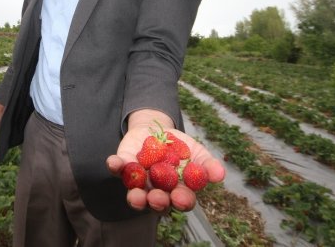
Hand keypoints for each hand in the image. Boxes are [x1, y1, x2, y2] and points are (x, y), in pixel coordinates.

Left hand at [106, 110, 225, 212]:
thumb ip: (207, 164)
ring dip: (135, 196)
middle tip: (157, 198)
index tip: (181, 197)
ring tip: (135, 195)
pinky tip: (114, 162)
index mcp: (177, 191)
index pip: (181, 201)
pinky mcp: (123, 167)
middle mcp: (156, 191)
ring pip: (136, 194)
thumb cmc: (180, 148)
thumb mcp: (197, 153)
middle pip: (157, 203)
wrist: (157, 130)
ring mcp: (138, 181)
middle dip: (157, 202)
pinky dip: (115, 166)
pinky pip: (118, 169)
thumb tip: (220, 174)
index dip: (181, 201)